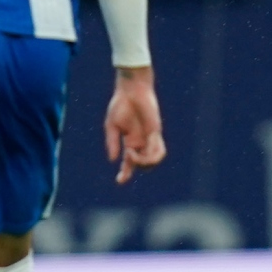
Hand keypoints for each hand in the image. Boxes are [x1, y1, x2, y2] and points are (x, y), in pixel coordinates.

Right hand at [105, 66, 166, 184]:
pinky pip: (159, 150)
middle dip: (136, 166)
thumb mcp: (112, 126)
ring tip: (132, 154)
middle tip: (127, 155)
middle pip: (143, 165)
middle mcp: (141, 143)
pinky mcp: (156, 131)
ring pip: (153, 160)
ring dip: (144, 163)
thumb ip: (112, 142)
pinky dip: (152, 156)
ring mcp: (149, 138)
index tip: (119, 181)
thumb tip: (113, 160)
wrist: (131, 90)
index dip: (125, 174)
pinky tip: (140, 150)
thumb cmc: (120, 105)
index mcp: (130, 142)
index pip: (129, 164)